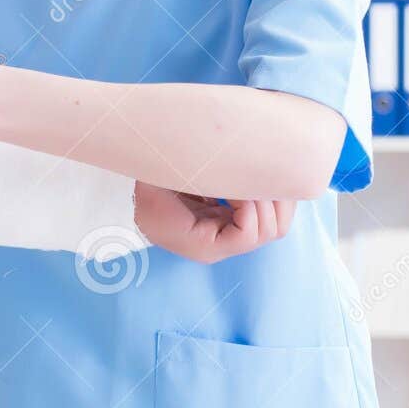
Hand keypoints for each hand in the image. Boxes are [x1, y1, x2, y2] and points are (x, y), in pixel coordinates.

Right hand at [133, 182, 294, 262]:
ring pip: (276, 225)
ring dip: (273, 198)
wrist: (132, 196)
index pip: (248, 233)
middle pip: (270, 231)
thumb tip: (230, 161)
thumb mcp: (161, 181)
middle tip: (252, 175)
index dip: (249, 205)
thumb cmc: (146, 187)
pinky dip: (268, 197)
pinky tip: (252, 181)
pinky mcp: (233, 224)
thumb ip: (194, 177)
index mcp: (202, 245)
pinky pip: (267, 217)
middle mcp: (220, 246)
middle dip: (270, 199)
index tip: (232, 183)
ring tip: (255, 175)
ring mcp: (229, 236)